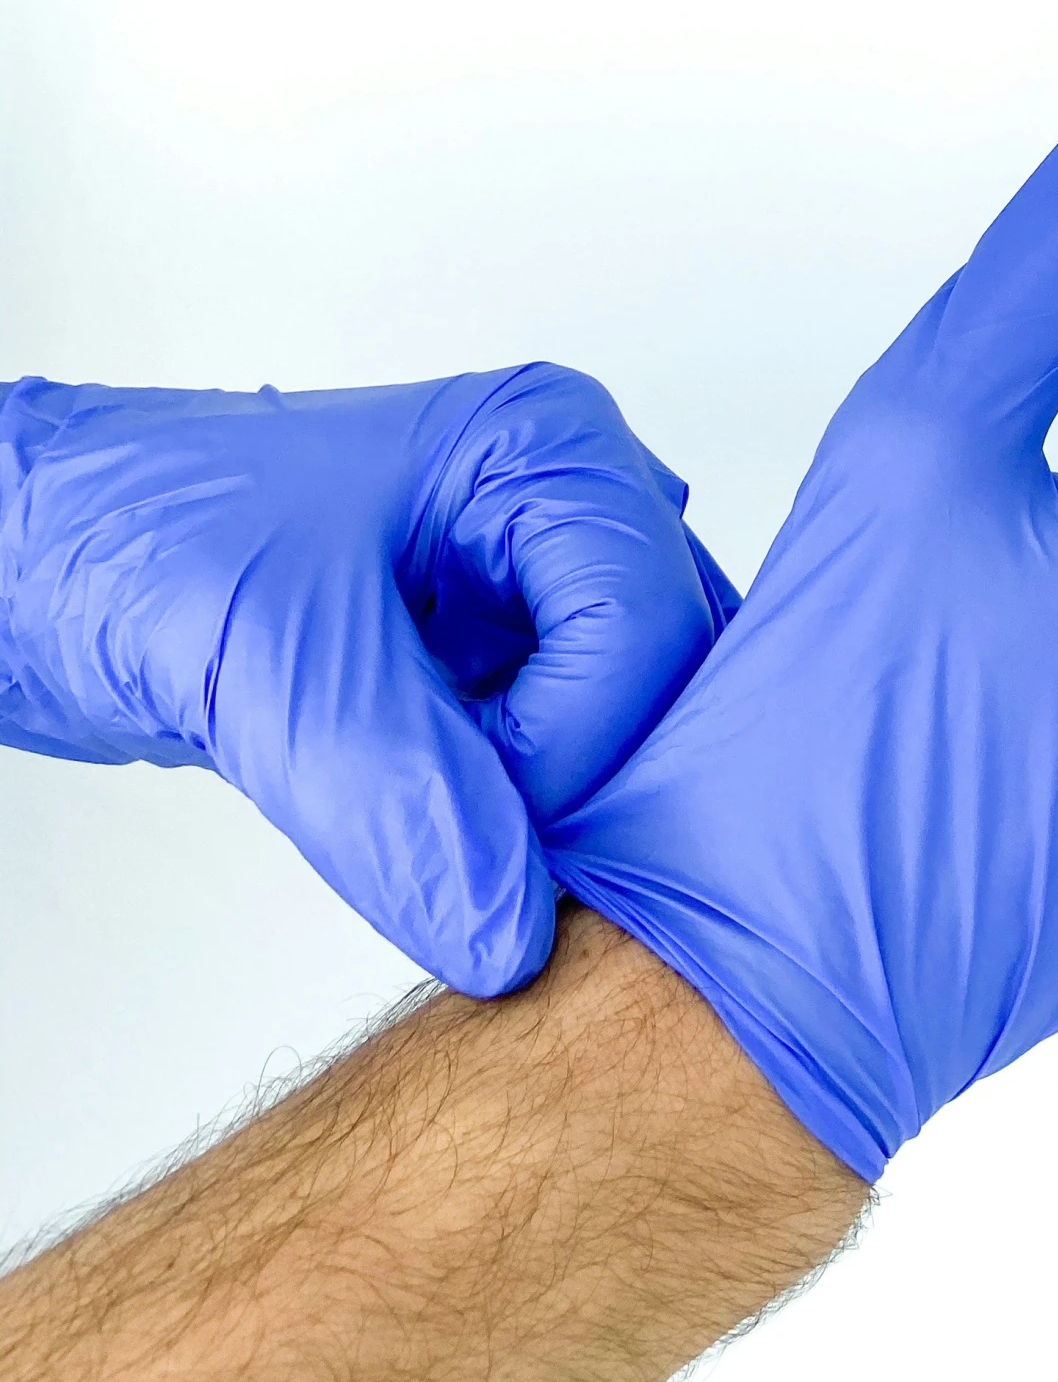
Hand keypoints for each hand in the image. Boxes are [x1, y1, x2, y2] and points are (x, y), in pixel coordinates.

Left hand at [0, 362, 736, 992]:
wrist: (29, 560)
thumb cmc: (125, 533)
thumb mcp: (270, 663)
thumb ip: (401, 800)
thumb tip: (511, 934)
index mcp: (549, 447)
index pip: (651, 630)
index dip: (574, 751)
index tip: (472, 817)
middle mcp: (573, 508)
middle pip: (670, 685)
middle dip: (583, 785)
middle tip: (486, 850)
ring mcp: (545, 586)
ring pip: (635, 737)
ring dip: (558, 811)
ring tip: (452, 830)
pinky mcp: (510, 660)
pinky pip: (577, 764)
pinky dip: (528, 819)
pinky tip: (452, 825)